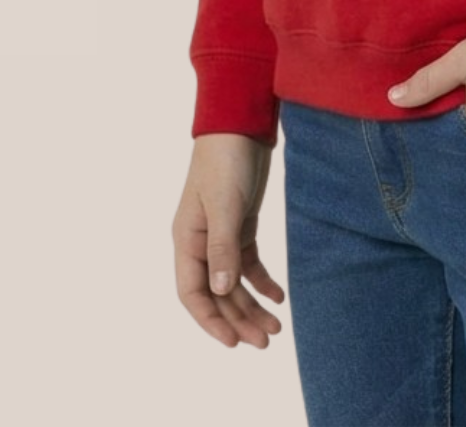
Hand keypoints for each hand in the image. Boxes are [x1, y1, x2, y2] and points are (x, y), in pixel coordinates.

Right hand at [172, 133, 285, 348]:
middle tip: (265, 341)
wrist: (240, 123)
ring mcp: (220, 234)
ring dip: (251, 305)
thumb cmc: (225, 160)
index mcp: (186, 239)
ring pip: (234, 282)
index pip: (192, 293)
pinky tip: (278, 295)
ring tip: (275, 327)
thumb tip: (221, 291)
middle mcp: (200, 242)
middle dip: (238, 319)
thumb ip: (223, 247)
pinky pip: (249, 263)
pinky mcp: (241, 224)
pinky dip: (262, 281)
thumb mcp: (225, 205)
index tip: (233, 343)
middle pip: (217, 293)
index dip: (210, 321)